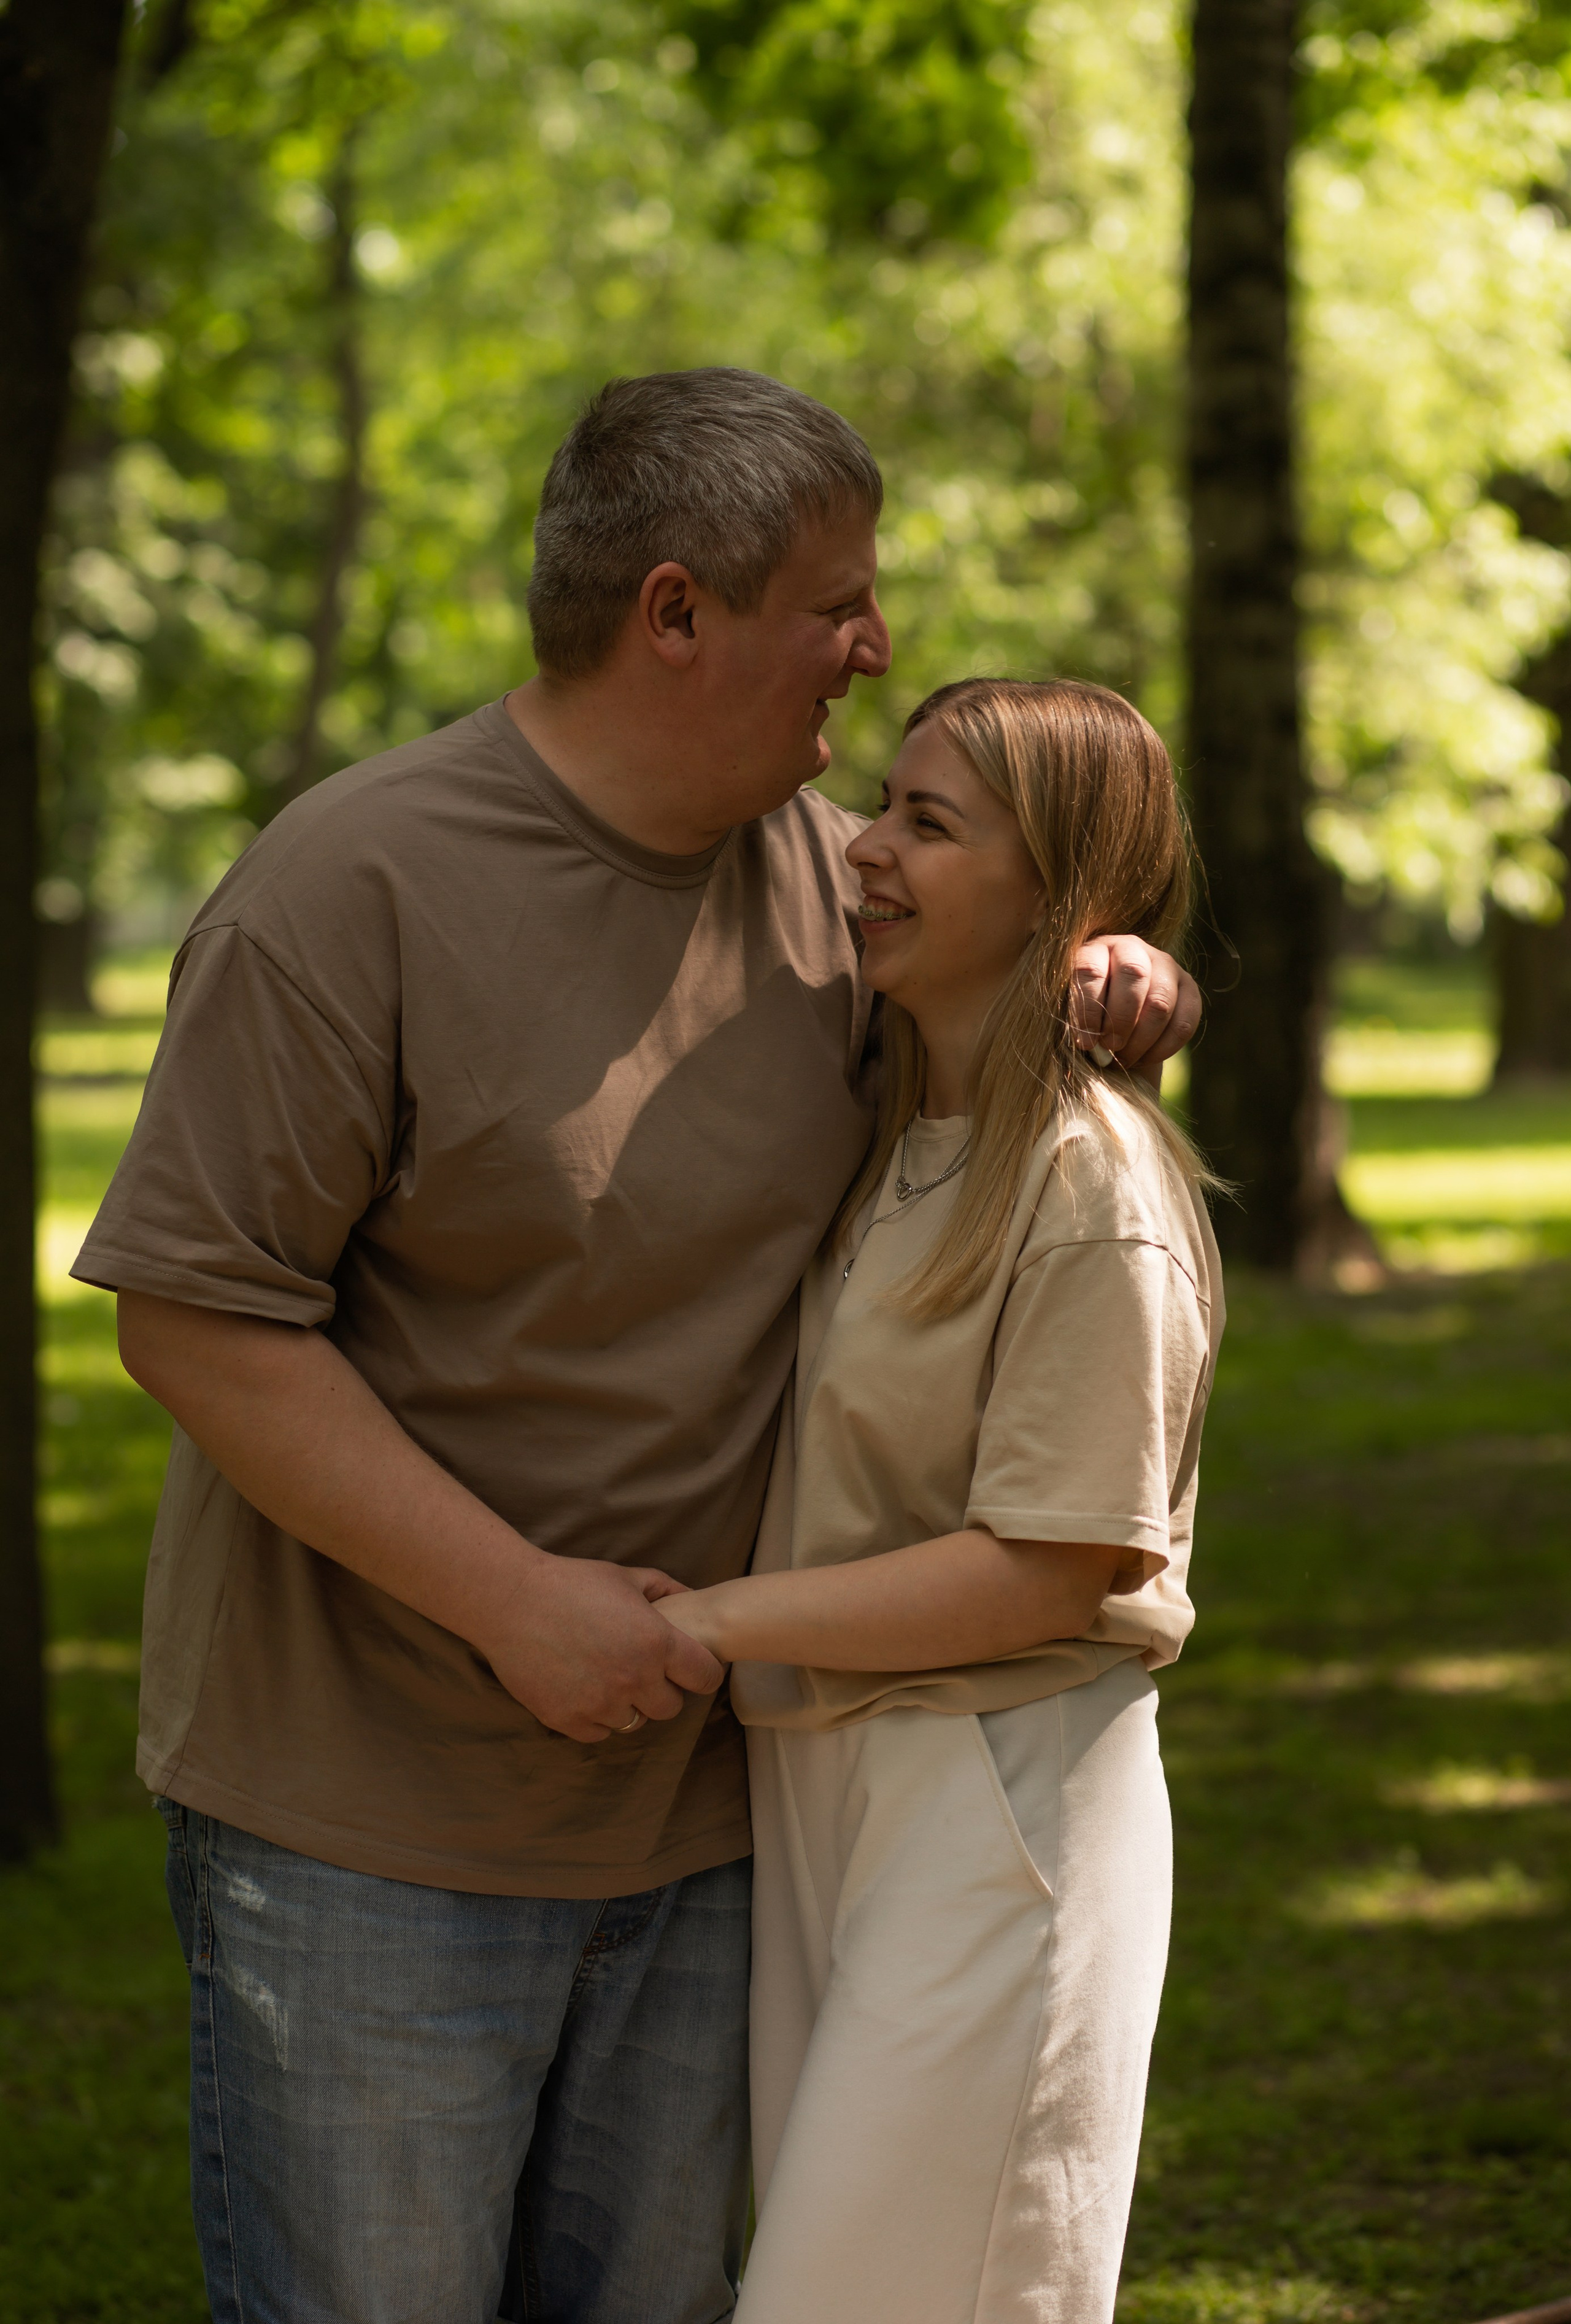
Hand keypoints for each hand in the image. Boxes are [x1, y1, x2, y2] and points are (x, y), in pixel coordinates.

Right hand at [479, 1556, 725, 1744]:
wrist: (511, 1600)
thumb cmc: (571, 1583)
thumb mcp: (626, 1576)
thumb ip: (667, 1589)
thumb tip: (695, 1600)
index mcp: (656, 1643)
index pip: (705, 1678)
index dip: (699, 1672)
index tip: (686, 1668)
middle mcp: (634, 1679)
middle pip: (671, 1708)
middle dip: (660, 1690)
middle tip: (639, 1670)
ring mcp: (600, 1704)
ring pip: (634, 1722)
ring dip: (626, 1704)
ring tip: (604, 1676)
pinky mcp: (568, 1720)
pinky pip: (599, 1733)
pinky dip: (595, 1717)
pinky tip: (583, 1689)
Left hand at [1070, 936, 1200, 1088]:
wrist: (1116, 1020)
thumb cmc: (1087, 1016)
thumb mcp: (1073, 1014)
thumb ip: (1078, 1023)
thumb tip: (1090, 1045)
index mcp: (1095, 949)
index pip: (1091, 970)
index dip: (1088, 1010)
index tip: (1085, 1042)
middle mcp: (1132, 948)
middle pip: (1134, 975)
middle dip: (1120, 1020)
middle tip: (1110, 1047)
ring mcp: (1165, 965)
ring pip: (1161, 1002)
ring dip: (1141, 1039)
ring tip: (1124, 1058)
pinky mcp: (1189, 988)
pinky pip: (1184, 1022)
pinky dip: (1164, 1048)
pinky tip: (1144, 1058)